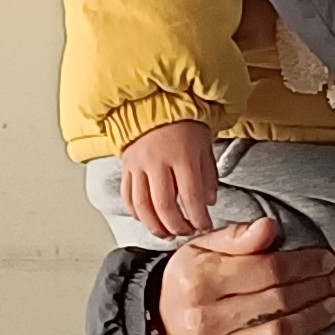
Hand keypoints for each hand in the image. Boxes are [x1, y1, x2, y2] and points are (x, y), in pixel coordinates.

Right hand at [114, 118, 224, 242]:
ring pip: (143, 206)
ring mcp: (139, 165)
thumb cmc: (183, 122)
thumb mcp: (204, 146)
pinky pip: (128, 196)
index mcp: (182, 156)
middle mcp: (158, 161)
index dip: (199, 218)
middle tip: (186, 231)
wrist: (155, 102)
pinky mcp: (126, 166)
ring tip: (166, 232)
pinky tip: (146, 218)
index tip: (204, 225)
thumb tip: (208, 202)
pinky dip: (137, 213)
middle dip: (177, 226)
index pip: (191, 198)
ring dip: (155, 226)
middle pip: (165, 207)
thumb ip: (208, 175)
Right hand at [155, 216, 334, 334]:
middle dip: (315, 289)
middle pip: (276, 301)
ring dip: (313, 320)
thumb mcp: (203, 248)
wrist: (161, 320)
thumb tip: (268, 227)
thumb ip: (237, 236)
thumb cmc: (191, 281)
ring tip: (334, 307)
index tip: (326, 260)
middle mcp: (205, 318)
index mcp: (200, 279)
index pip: (265, 269)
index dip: (302, 264)